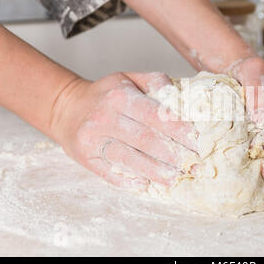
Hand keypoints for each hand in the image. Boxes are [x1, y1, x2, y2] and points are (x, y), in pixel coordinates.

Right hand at [50, 72, 198, 190]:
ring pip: (129, 159)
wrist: (67, 107)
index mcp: (120, 96)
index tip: (197, 141)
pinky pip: (108, 172)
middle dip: (173, 154)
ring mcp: (93, 139)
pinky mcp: (85, 157)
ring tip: (175, 179)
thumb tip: (180, 95)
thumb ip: (155, 82)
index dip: (178, 130)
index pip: (155, 115)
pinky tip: (145, 185)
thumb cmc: (106, 95)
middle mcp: (105, 117)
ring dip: (155, 171)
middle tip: (194, 165)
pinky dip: (127, 181)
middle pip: (145, 140)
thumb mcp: (129, 78)